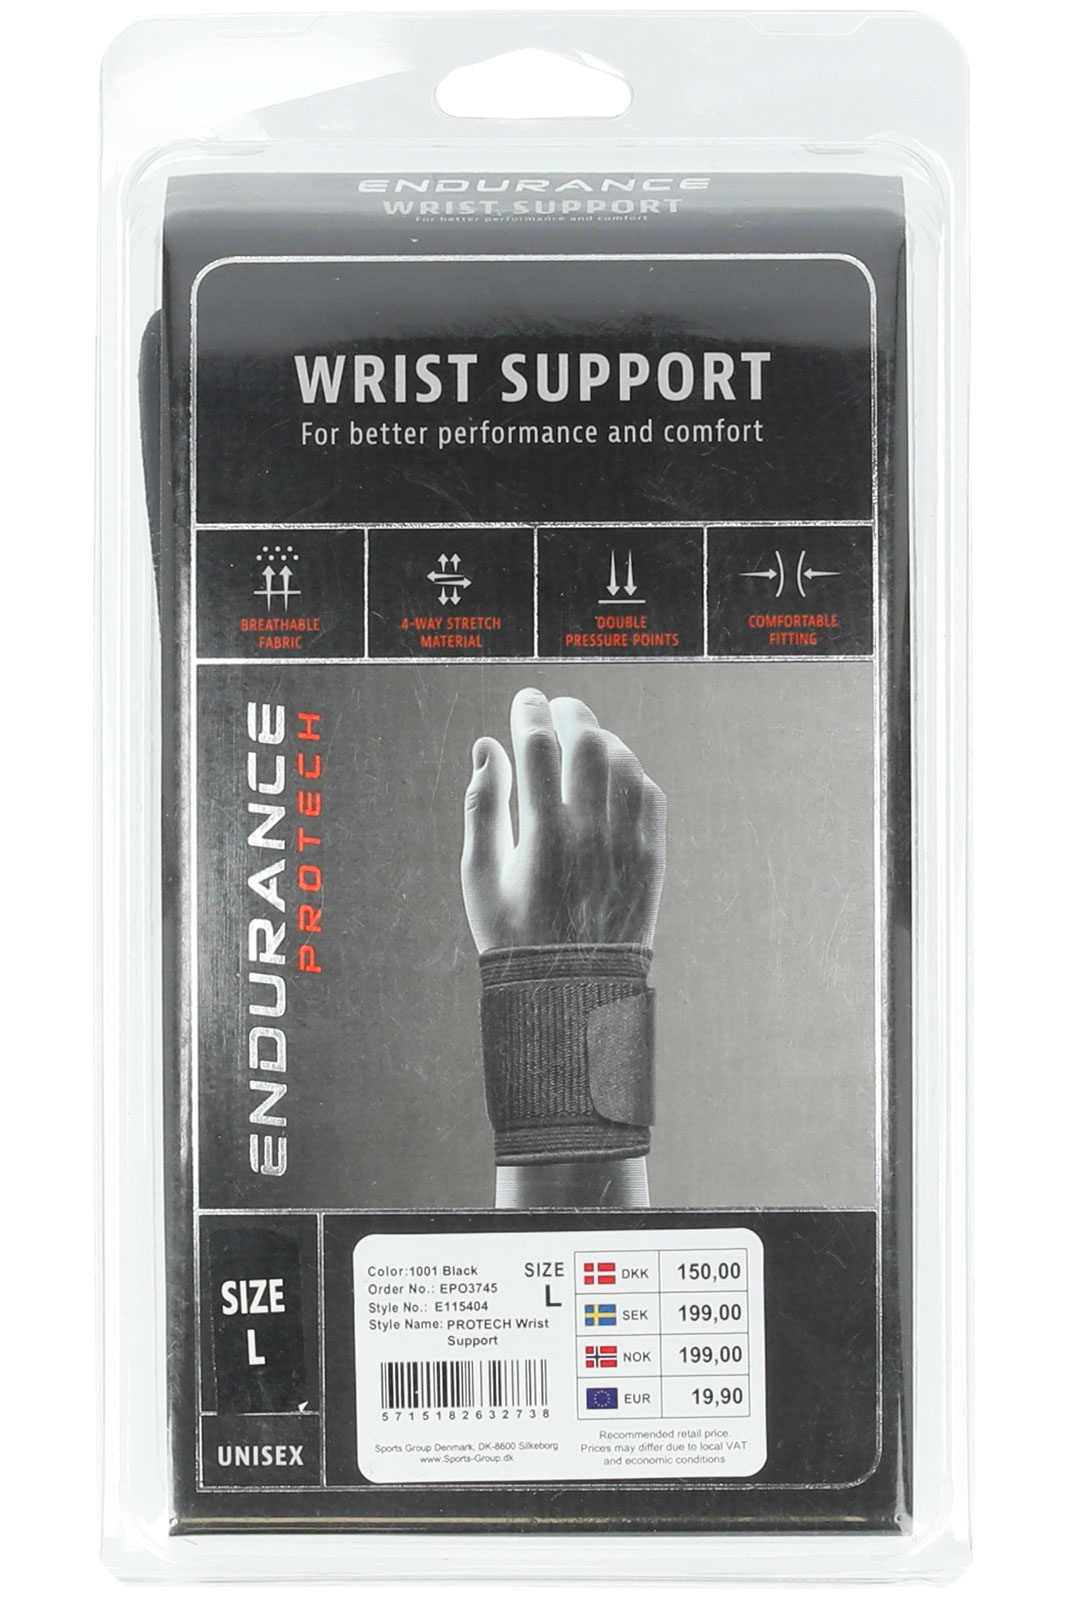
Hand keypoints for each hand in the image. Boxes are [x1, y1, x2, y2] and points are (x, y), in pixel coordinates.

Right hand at [461, 688, 665, 953]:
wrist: (571, 990)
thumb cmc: (513, 933)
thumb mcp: (479, 875)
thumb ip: (482, 804)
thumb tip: (487, 745)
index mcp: (541, 834)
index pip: (538, 746)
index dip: (530, 712)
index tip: (524, 700)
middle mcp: (589, 832)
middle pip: (587, 742)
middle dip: (569, 713)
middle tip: (556, 708)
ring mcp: (627, 844)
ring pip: (623, 763)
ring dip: (602, 740)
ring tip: (582, 740)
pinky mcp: (652, 858)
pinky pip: (650, 795)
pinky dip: (631, 773)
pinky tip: (612, 775)